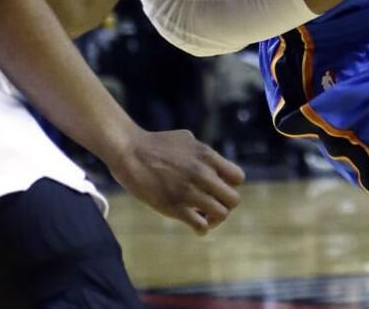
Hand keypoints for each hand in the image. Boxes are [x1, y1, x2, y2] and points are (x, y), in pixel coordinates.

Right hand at [107, 129, 244, 234]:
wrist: (130, 152)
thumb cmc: (156, 143)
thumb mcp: (187, 139)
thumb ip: (203, 152)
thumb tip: (212, 161)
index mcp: (208, 157)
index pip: (238, 178)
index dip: (231, 186)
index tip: (218, 188)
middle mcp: (203, 174)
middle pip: (234, 200)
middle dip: (225, 205)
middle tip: (212, 205)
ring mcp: (190, 192)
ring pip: (221, 215)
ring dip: (214, 219)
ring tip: (203, 217)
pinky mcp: (175, 208)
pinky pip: (200, 226)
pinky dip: (201, 229)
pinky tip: (195, 226)